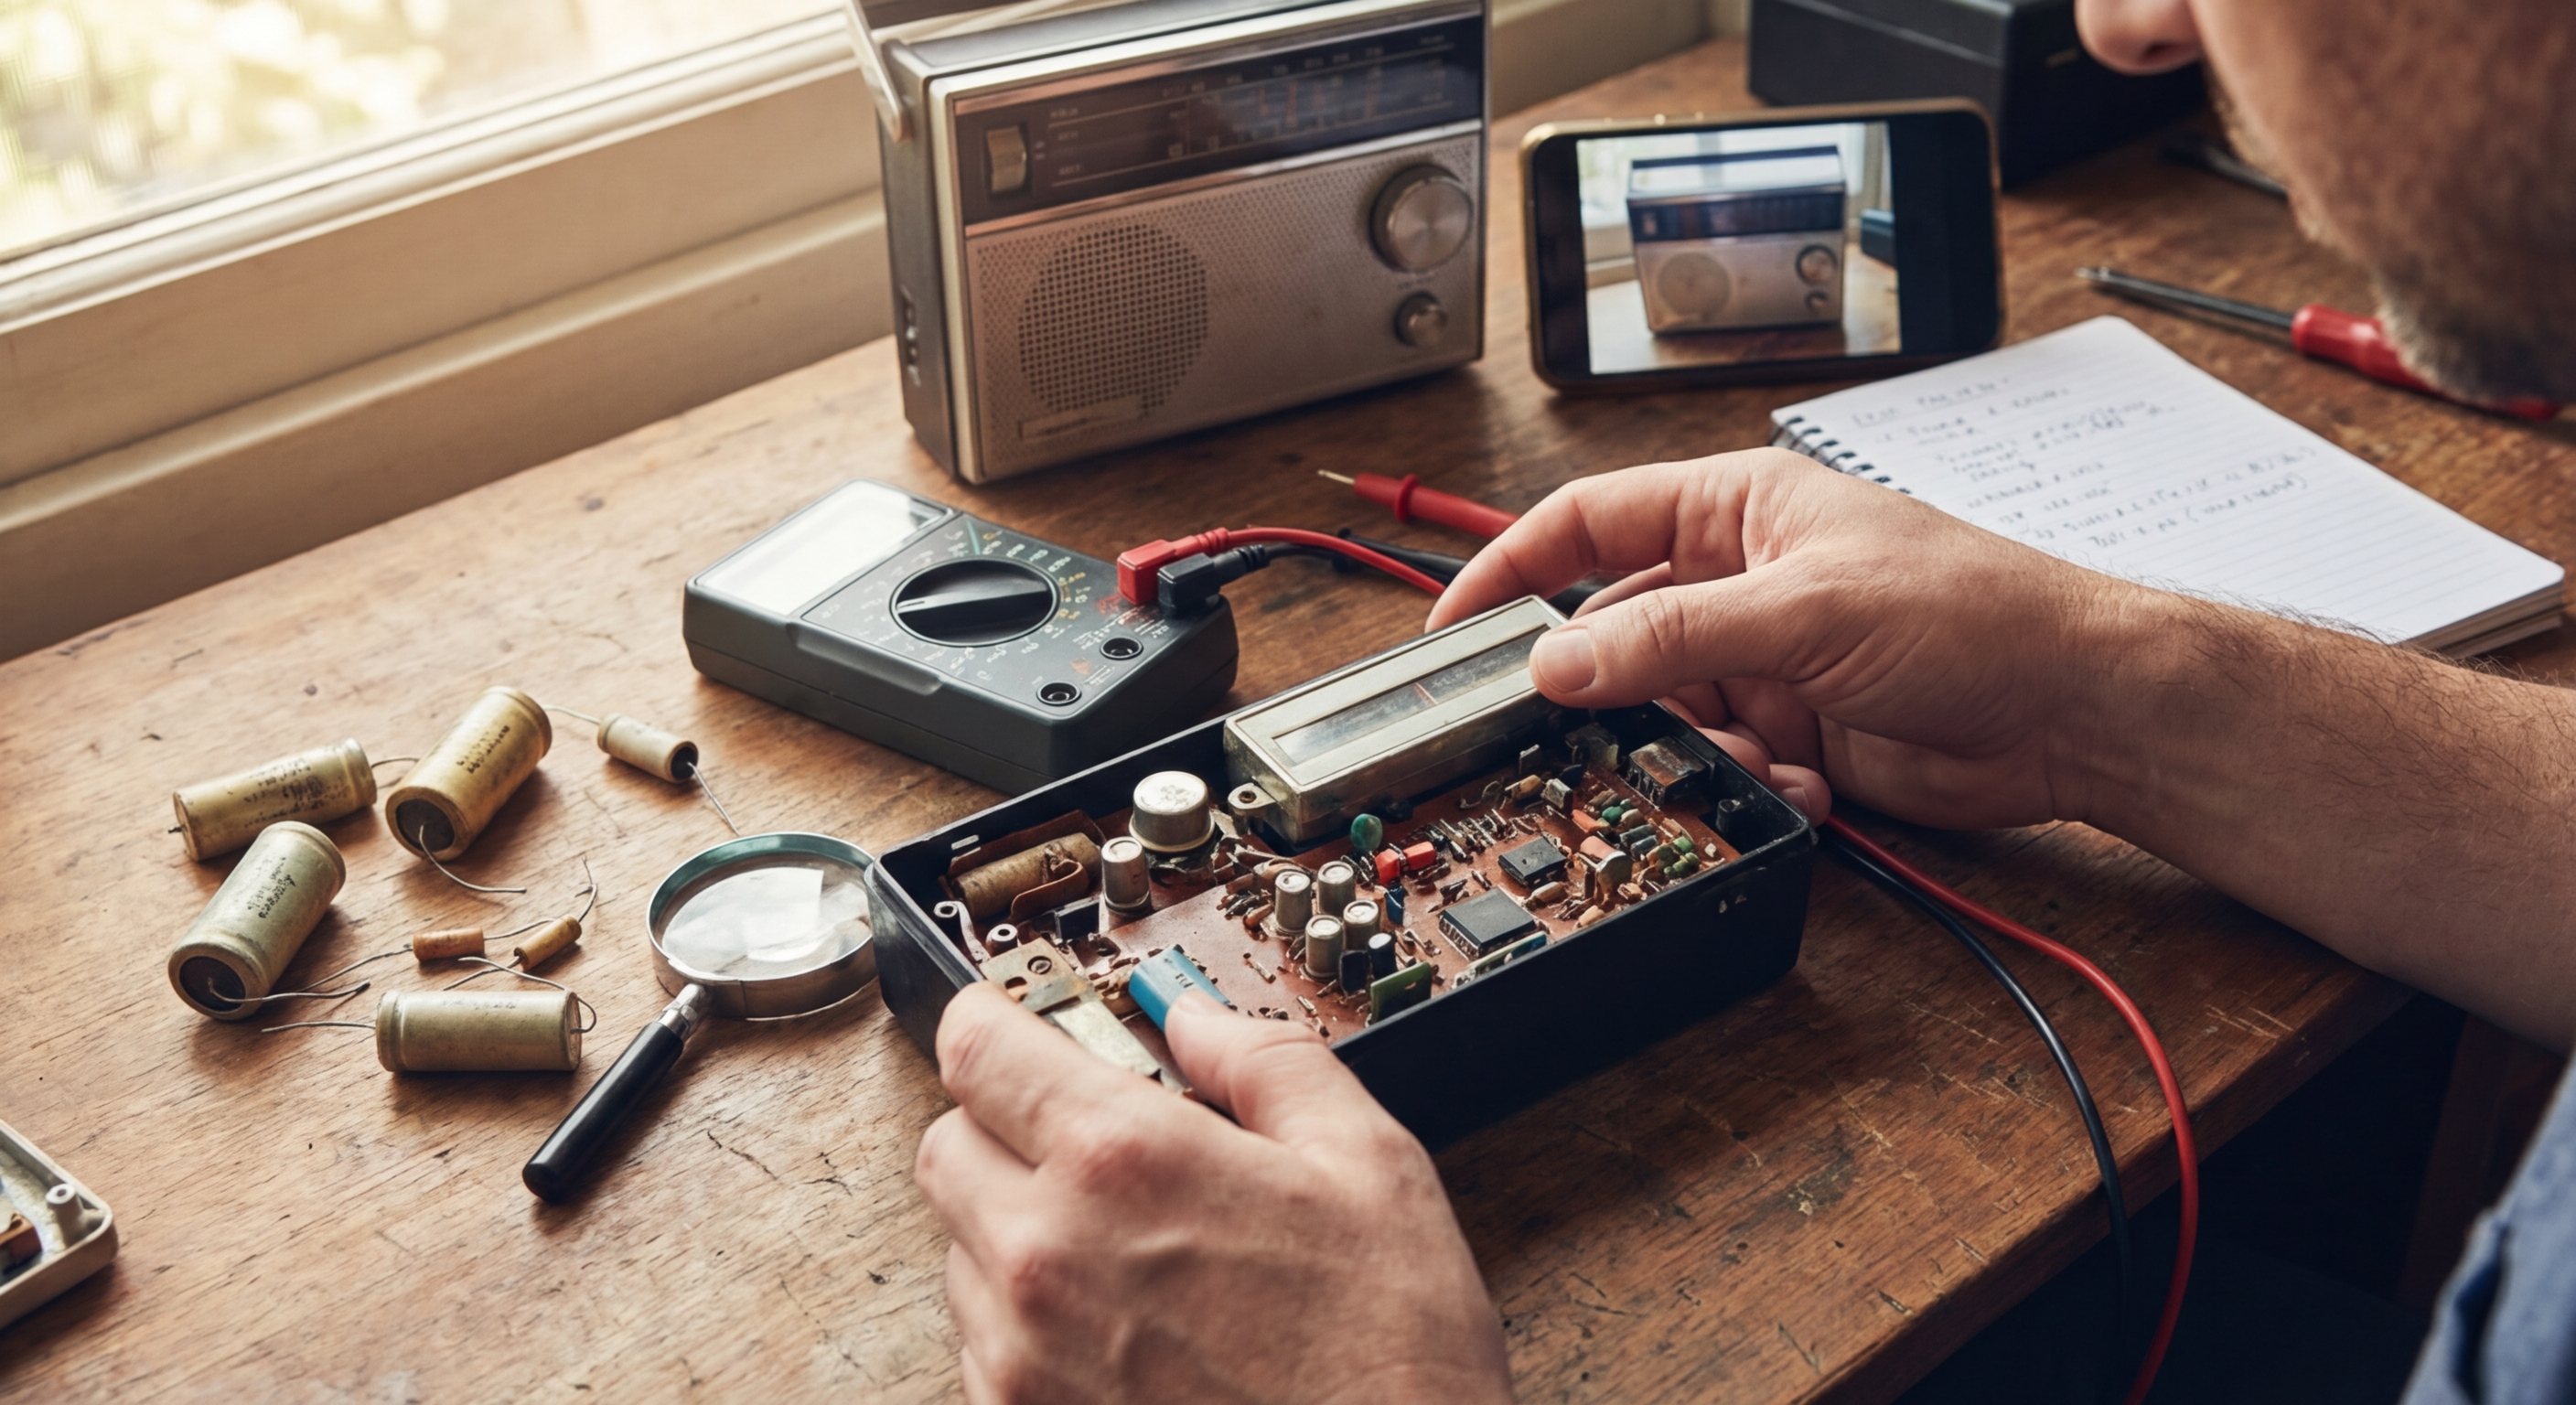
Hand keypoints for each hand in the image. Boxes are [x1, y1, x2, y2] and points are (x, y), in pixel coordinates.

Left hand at [915, 983, 1513, 1404]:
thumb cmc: (1390, 1357)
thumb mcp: (1369, 1165)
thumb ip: (1266, 1062)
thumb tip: (1199, 1022)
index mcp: (1123, 1161)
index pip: (974, 1044)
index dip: (998, 1022)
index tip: (1024, 1029)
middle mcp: (1045, 1255)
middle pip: (947, 1143)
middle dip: (1009, 1127)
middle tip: (1094, 1147)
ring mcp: (1021, 1356)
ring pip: (961, 1249)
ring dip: (1018, 1232)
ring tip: (1132, 1257)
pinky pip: (982, 1348)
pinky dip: (1030, 1326)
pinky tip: (1127, 1334)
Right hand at [1428, 449, 2152, 830]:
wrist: (2077, 708)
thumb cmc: (1976, 612)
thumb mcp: (1805, 610)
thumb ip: (1670, 636)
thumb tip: (1557, 662)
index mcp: (1735, 511)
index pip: (1586, 524)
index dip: (1511, 570)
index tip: (1451, 627)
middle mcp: (1740, 583)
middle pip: (1615, 635)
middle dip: (1600, 691)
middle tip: (1566, 734)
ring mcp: (1765, 663)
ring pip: (1665, 714)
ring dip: (1686, 750)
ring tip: (1740, 760)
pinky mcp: (1795, 736)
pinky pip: (1723, 767)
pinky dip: (1745, 788)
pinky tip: (1800, 786)